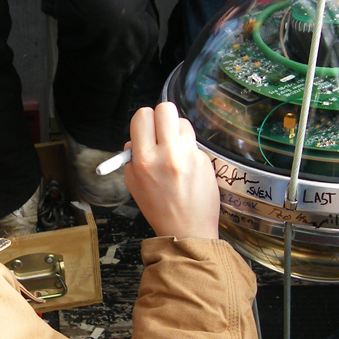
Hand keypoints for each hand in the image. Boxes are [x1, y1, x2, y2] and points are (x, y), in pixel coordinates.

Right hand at [124, 103, 219, 239]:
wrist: (188, 229)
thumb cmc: (159, 209)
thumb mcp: (134, 184)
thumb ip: (132, 157)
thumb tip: (137, 139)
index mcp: (144, 159)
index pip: (142, 116)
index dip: (145, 120)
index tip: (147, 129)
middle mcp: (168, 153)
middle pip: (166, 108)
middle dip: (162, 117)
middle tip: (162, 131)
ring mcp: (189, 155)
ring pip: (183, 122)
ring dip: (178, 132)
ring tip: (176, 151)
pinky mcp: (205, 159)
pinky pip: (194, 143)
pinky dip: (189, 150)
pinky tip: (188, 168)